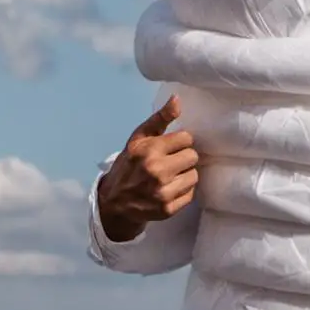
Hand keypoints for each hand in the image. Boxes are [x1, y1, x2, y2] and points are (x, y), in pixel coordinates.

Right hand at [97, 95, 198, 241]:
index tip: (170, 147)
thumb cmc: (129, 164)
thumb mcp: (139, 138)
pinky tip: (170, 189)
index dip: (179, 142)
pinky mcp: (168, 209)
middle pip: (193, 156)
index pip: (187, 138)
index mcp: (149, 150)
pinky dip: (183, 191)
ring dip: (185, 174)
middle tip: (171, 162)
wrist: (114, 202)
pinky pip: (191, 194)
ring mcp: (163, 193)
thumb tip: (177, 99)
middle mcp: (157, 172)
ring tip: (171, 176)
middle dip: (183, 157)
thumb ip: (160, 118)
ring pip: (194, 175)